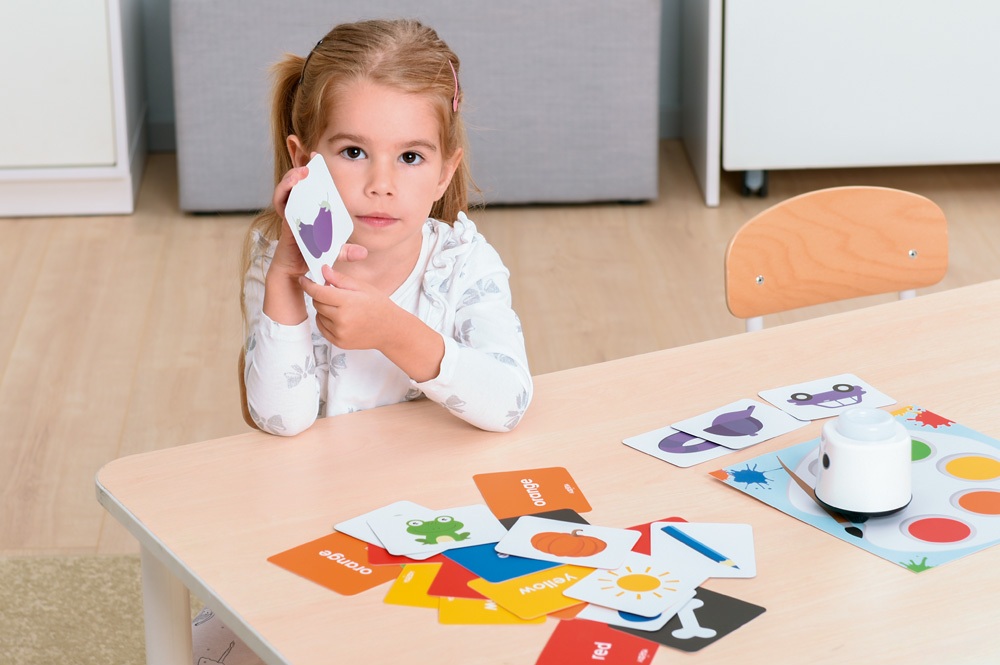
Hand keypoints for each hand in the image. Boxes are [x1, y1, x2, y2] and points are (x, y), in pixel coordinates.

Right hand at [264, 165, 366, 323]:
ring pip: (287, 189)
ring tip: (303, 173)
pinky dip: (286, 192)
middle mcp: (300, 208)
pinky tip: (294, 188)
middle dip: (302, 167)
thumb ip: (346, 251)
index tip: (317, 155)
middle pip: (298, 182)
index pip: (313, 186)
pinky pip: (282, 203)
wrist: (297, 272)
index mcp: (312, 210)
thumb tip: (363, 253)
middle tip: (312, 159)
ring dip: (293, 178)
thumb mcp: (334, 252)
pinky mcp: (285, 220)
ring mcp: (291, 212)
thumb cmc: (314, 257)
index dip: (314, 170)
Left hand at [300, 266, 444, 381]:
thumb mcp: (362, 287)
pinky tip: (338, 317)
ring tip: (340, 307)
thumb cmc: (379, 306)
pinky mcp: (338, 342)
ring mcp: (339, 333)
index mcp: (348, 302)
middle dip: (320, 295)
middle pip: (317, 303)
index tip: (303, 280)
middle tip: (332, 292)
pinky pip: (322, 328)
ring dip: (323, 309)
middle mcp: (342, 319)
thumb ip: (340, 279)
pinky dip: (325, 320)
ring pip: (318, 315)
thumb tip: (323, 270)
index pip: (319, 292)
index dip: (308, 285)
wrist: (390, 330)